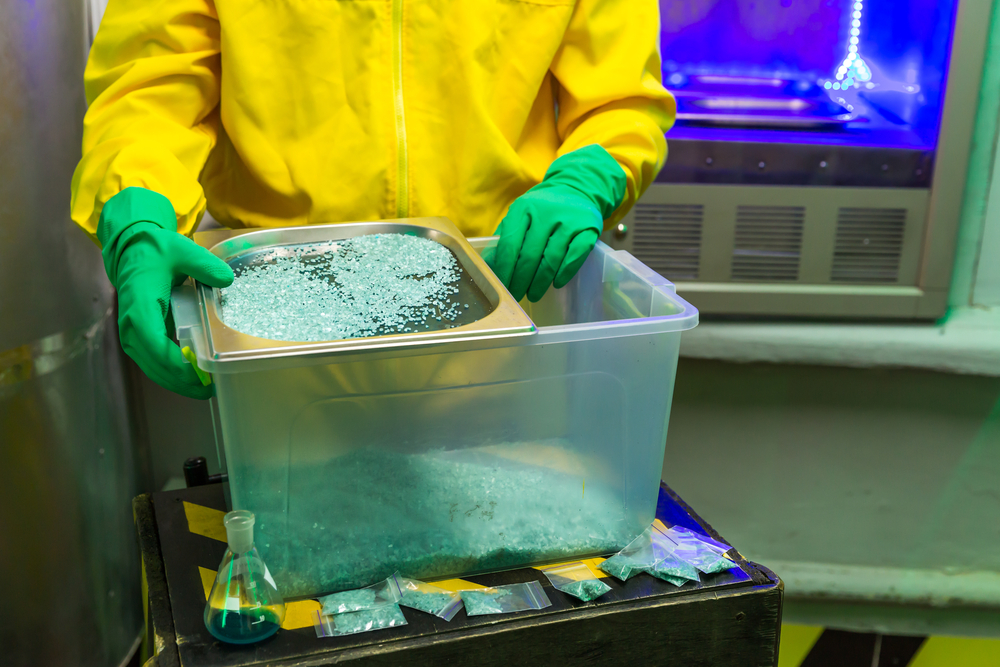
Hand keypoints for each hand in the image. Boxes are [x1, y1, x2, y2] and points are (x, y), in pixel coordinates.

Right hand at [99, 188, 233, 398]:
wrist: (131, 249)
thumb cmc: (156, 251)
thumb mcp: (183, 251)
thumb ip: (205, 265)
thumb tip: (227, 279)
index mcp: (139, 304)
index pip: (152, 340)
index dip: (173, 361)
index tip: (197, 372)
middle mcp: (131, 323)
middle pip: (152, 361)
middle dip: (179, 379)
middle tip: (208, 388)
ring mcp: (132, 333)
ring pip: (151, 366)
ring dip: (175, 381)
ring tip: (203, 389)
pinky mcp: (138, 336)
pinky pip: (152, 361)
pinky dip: (170, 373)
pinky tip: (191, 379)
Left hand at [490, 145, 625, 302]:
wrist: (576, 189)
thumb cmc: (541, 210)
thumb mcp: (520, 216)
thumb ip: (504, 238)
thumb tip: (488, 267)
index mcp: (523, 208)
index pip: (509, 245)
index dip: (504, 270)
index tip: (501, 287)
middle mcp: (546, 212)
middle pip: (529, 255)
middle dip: (520, 281)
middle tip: (516, 296)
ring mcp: (568, 220)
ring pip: (551, 259)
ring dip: (540, 282)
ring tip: (533, 294)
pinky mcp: (587, 228)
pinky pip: (574, 256)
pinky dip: (564, 273)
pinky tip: (557, 283)